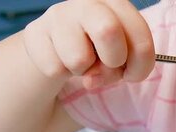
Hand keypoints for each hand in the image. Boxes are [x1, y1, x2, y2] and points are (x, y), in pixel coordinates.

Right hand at [23, 0, 154, 88]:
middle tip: (107, 64)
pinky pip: (55, 68)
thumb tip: (92, 79)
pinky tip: (63, 59)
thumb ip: (121, 68)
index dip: (140, 65)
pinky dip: (62, 72)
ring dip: (84, 71)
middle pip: (108, 32)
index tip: (132, 73)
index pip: (140, 38)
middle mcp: (87, 2)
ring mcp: (59, 14)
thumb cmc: (100, 50)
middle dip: (113, 61)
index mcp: (117, 3)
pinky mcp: (35, 32)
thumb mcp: (121, 56)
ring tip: (82, 59)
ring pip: (78, 59)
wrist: (61, 46)